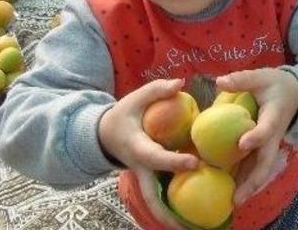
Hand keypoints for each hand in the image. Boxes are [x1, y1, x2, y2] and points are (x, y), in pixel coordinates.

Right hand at [99, 79, 198, 229]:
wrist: (102, 135)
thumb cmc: (122, 116)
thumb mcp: (134, 98)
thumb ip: (156, 90)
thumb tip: (181, 82)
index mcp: (137, 149)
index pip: (157, 158)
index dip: (174, 161)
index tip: (195, 162)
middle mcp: (140, 169)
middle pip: (152, 198)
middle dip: (167, 215)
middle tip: (188, 228)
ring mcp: (144, 178)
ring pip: (156, 203)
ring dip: (170, 219)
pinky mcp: (150, 180)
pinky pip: (161, 197)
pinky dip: (173, 208)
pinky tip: (193, 217)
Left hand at [215, 68, 297, 204]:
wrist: (297, 94)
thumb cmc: (277, 85)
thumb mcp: (262, 76)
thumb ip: (242, 79)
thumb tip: (220, 81)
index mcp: (274, 116)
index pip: (266, 129)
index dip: (256, 136)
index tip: (242, 144)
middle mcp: (274, 136)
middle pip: (266, 161)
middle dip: (253, 180)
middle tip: (238, 197)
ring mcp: (270, 144)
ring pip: (262, 168)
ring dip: (249, 185)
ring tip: (234, 202)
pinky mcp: (265, 148)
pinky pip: (256, 166)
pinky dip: (246, 179)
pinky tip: (233, 191)